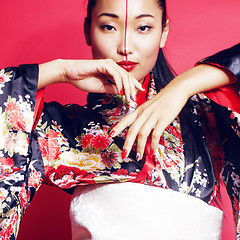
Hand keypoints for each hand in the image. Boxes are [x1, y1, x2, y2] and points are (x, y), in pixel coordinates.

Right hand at [39, 59, 143, 100]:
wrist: (70, 74)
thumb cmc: (83, 80)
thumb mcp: (101, 88)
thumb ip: (112, 89)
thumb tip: (123, 93)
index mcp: (111, 71)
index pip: (126, 78)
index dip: (133, 85)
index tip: (139, 93)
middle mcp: (112, 66)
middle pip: (127, 77)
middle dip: (132, 88)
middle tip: (134, 98)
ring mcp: (108, 64)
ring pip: (123, 75)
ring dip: (127, 87)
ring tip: (129, 96)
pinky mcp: (104, 64)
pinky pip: (115, 74)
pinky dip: (119, 83)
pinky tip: (120, 90)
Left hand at [110, 64, 235, 158]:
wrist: (176, 91)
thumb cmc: (162, 100)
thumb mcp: (149, 107)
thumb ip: (145, 118)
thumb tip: (142, 133)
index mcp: (139, 110)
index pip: (125, 120)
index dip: (117, 128)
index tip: (110, 135)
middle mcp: (143, 113)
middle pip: (132, 130)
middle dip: (127, 143)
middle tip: (124, 154)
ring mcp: (153, 116)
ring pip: (142, 134)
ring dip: (139, 147)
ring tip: (139, 156)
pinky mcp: (163, 120)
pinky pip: (155, 134)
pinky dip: (153, 144)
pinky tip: (152, 150)